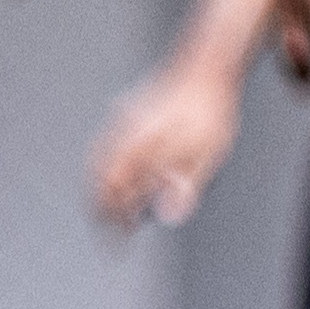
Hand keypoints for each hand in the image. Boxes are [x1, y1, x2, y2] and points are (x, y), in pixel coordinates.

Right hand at [87, 61, 246, 230]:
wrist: (207, 66)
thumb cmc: (210, 110)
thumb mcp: (207, 152)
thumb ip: (186, 184)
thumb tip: (168, 215)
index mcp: (140, 147)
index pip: (113, 193)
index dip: (113, 219)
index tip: (117, 241)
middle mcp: (125, 135)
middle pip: (99, 179)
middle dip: (103, 207)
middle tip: (111, 230)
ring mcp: (123, 121)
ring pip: (99, 162)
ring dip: (102, 188)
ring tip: (113, 208)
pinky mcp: (127, 112)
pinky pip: (106, 146)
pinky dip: (106, 167)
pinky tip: (119, 175)